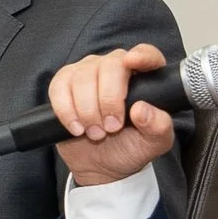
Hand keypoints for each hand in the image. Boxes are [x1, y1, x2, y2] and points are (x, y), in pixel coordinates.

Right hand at [44, 44, 178, 187]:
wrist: (100, 164)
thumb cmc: (130, 147)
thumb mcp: (153, 143)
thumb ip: (158, 126)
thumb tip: (142, 109)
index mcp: (144, 76)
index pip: (146, 54)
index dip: (141, 55)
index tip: (132, 62)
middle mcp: (115, 67)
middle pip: (110, 65)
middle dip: (109, 99)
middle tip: (112, 127)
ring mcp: (87, 72)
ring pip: (83, 78)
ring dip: (87, 111)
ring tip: (96, 133)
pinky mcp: (63, 84)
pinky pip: (59, 88)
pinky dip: (66, 111)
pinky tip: (77, 128)